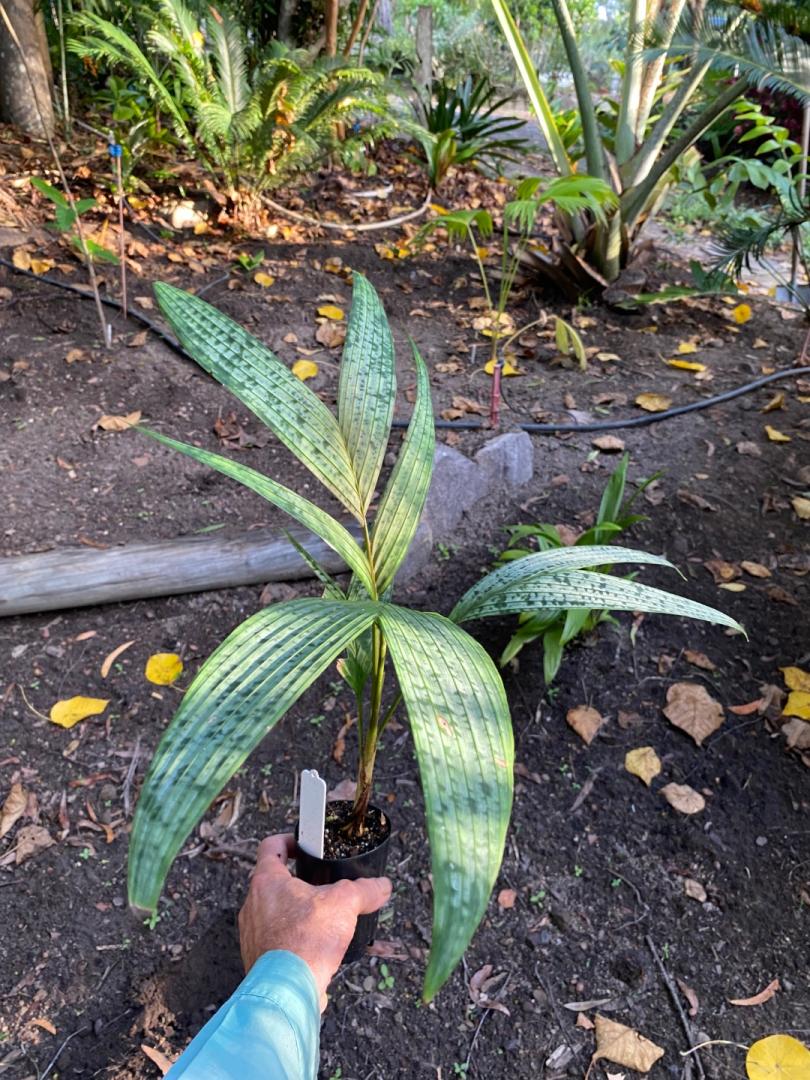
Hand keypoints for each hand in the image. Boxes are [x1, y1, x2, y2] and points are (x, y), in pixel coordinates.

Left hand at [238, 833, 391, 1010]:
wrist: (287, 991)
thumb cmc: (307, 940)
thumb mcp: (344, 904)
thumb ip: (364, 890)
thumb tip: (382, 885)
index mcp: (267, 882)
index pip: (270, 847)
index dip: (288, 841)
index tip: (303, 846)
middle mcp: (252, 905)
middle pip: (272, 881)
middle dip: (296, 881)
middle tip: (319, 884)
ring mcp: (251, 933)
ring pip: (272, 912)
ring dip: (294, 912)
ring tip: (320, 919)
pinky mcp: (256, 958)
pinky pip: (274, 940)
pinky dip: (291, 939)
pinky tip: (313, 947)